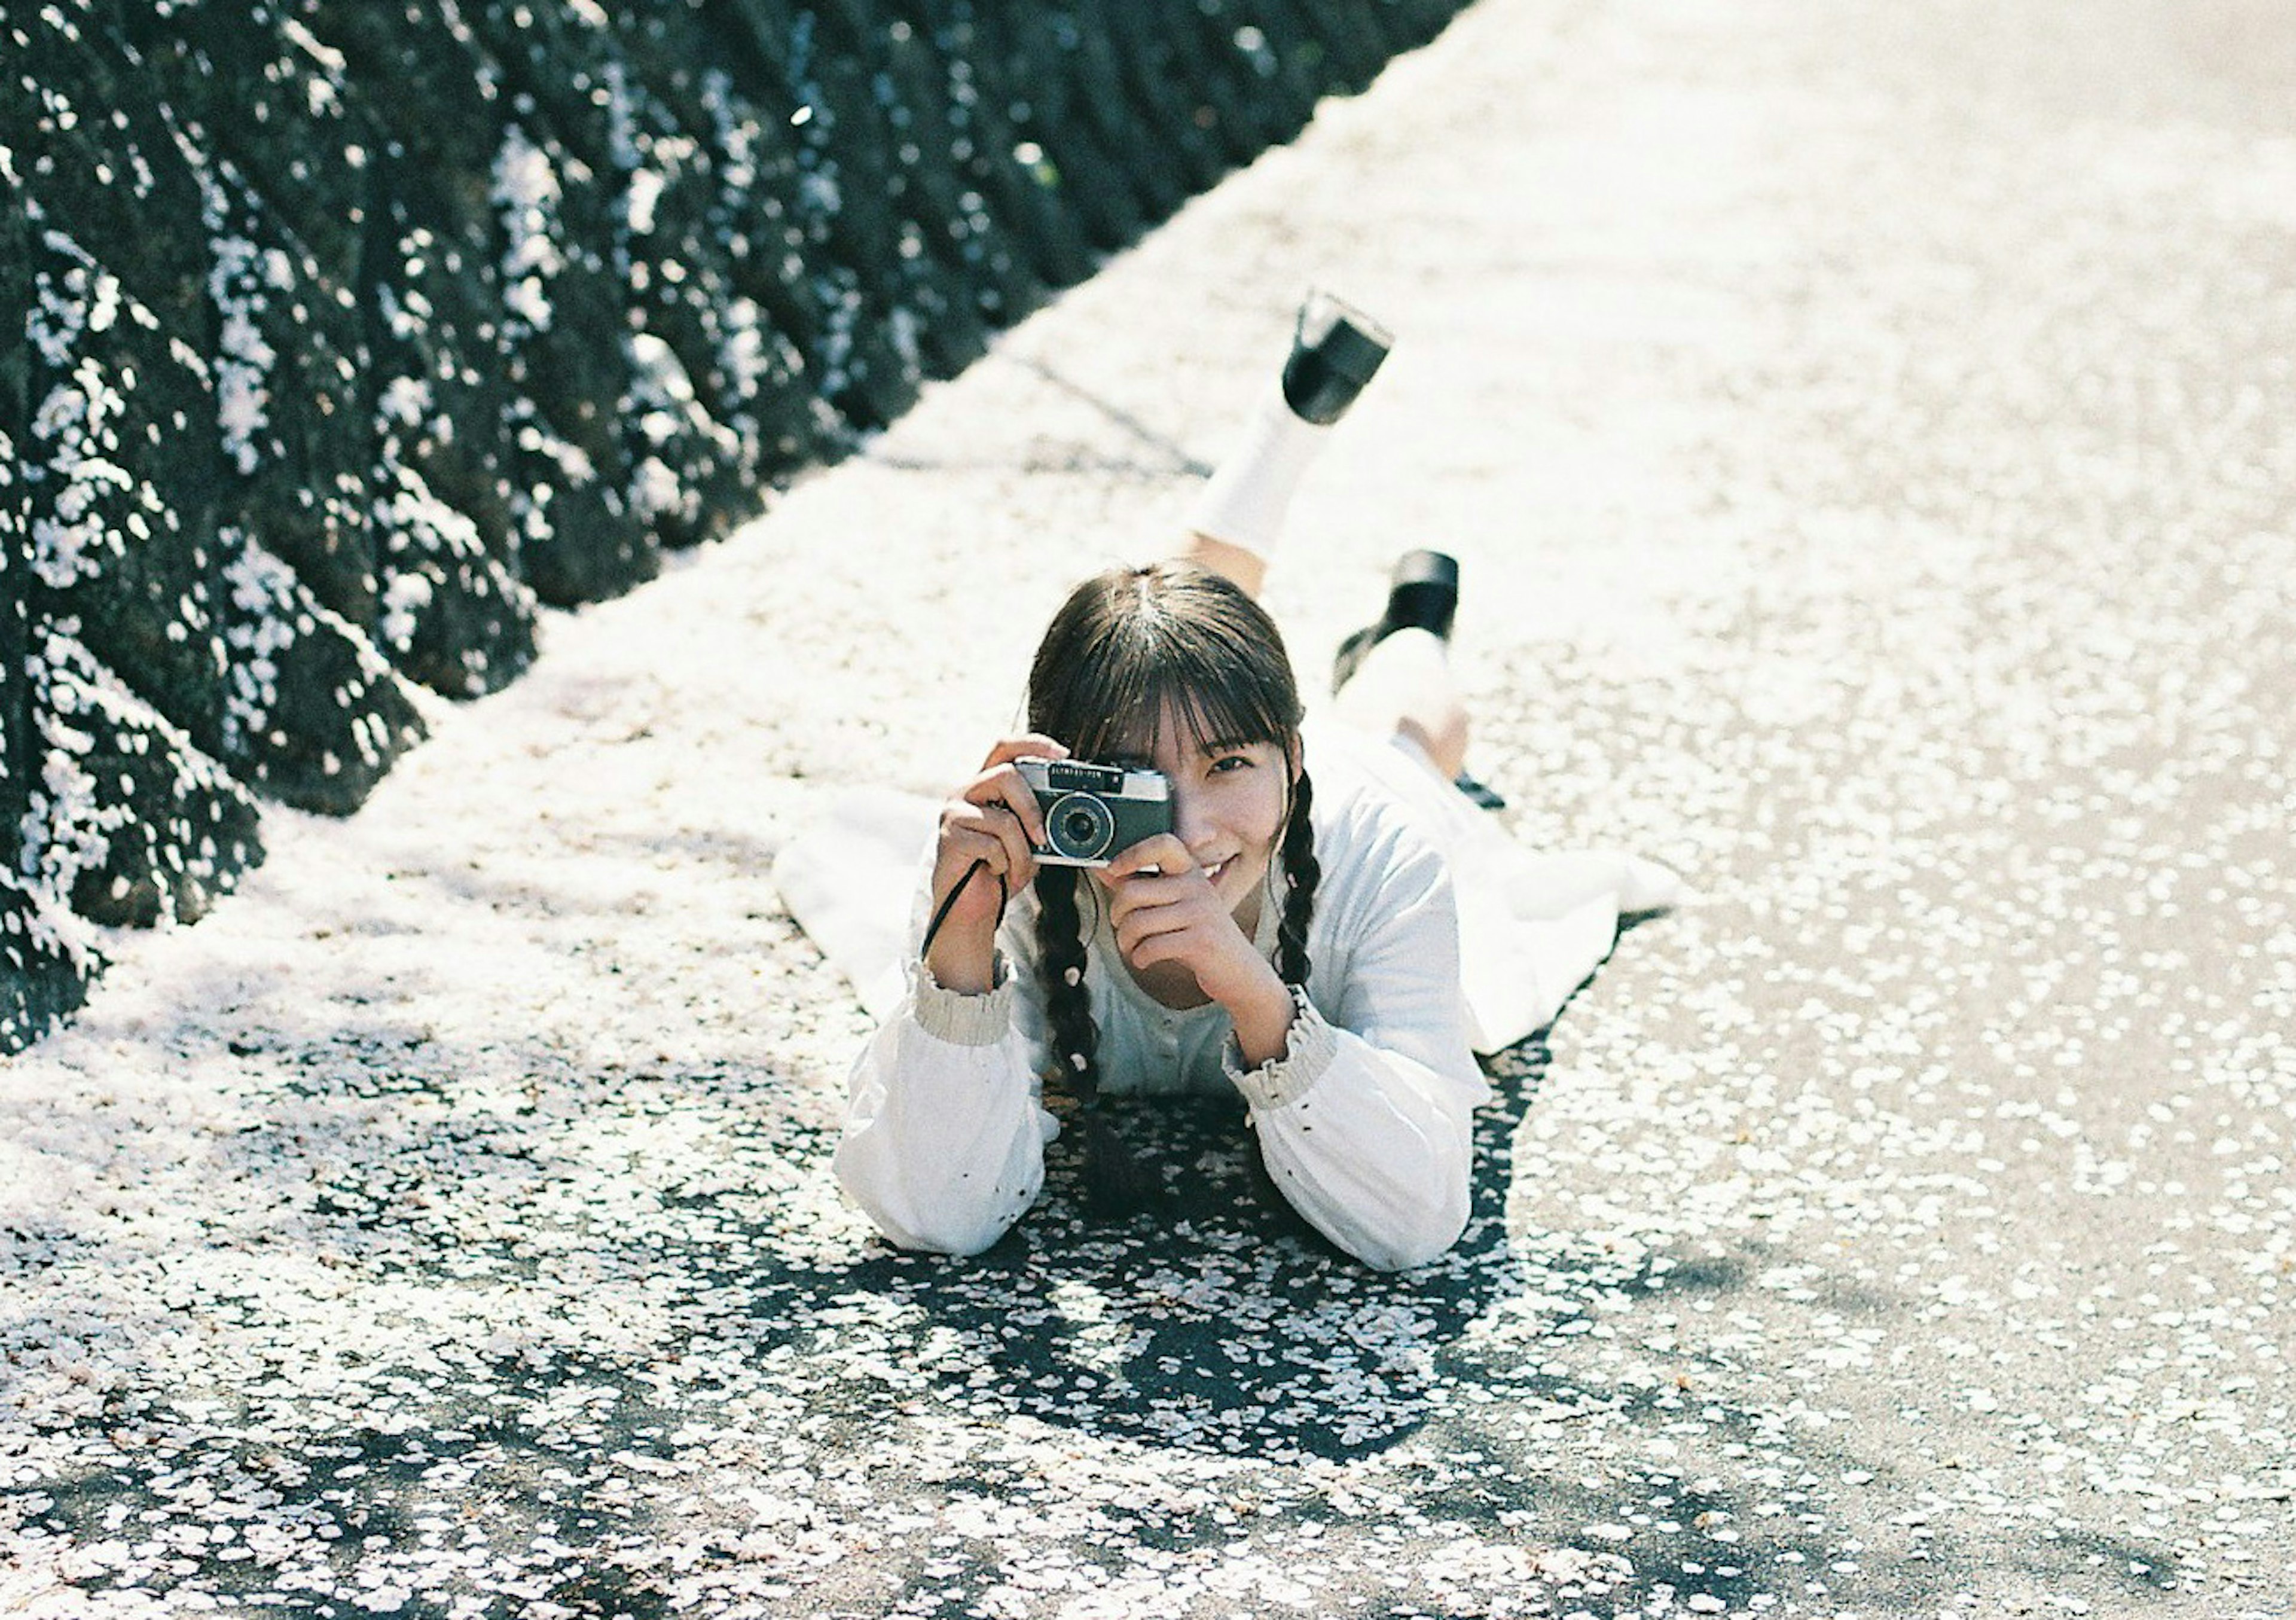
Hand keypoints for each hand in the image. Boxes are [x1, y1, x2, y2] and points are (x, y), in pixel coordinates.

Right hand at [924, 735, 1066, 993]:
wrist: (972, 909)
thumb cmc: (999, 872)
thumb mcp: (1027, 840)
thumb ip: (1039, 819)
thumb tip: (1073, 811)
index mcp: (985, 786)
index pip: (1004, 747)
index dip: (1033, 743)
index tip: (1062, 754)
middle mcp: (965, 793)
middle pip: (1006, 775)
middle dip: (1033, 808)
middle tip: (1043, 837)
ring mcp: (954, 814)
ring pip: (1003, 819)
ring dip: (1021, 852)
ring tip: (1018, 868)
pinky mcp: (949, 838)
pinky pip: (992, 846)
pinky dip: (1005, 865)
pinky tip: (995, 872)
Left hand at [1097, 834, 1295, 1063]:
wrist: (1238, 969)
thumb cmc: (1198, 934)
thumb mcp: (1172, 904)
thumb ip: (1138, 885)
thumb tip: (1101, 868)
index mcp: (1190, 871)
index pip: (1162, 844)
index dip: (1132, 854)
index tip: (1113, 870)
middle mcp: (1197, 886)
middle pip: (1132, 891)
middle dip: (1116, 915)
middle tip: (1121, 926)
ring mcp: (1201, 913)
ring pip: (1136, 922)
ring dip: (1125, 942)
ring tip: (1133, 947)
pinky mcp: (1200, 941)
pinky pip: (1150, 947)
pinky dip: (1139, 958)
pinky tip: (1145, 959)